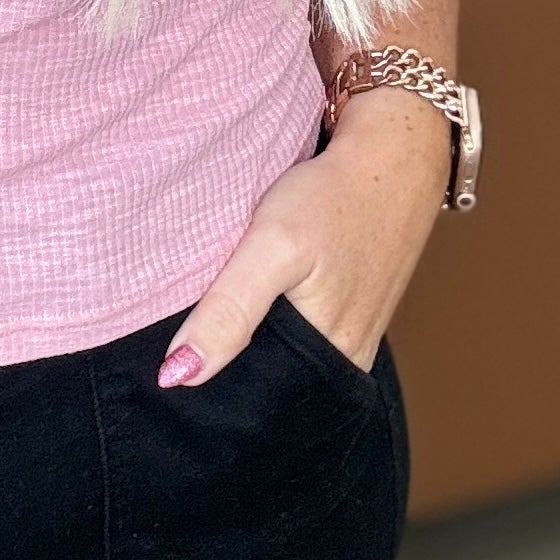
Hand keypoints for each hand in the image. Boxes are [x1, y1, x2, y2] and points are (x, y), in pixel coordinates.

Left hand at [159, 85, 449, 386]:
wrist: (393, 154)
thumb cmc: (334, 197)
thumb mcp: (273, 246)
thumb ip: (228, 312)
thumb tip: (178, 376)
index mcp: (329, 362)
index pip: (254, 406)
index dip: (209, 396)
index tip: (166, 380)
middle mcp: (345, 362)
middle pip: (269, 388)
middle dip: (223, 377)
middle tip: (174, 353)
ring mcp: (351, 338)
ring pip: (282, 362)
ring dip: (246, 352)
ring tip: (199, 334)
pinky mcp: (350, 313)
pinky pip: (300, 338)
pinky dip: (270, 328)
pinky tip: (245, 308)